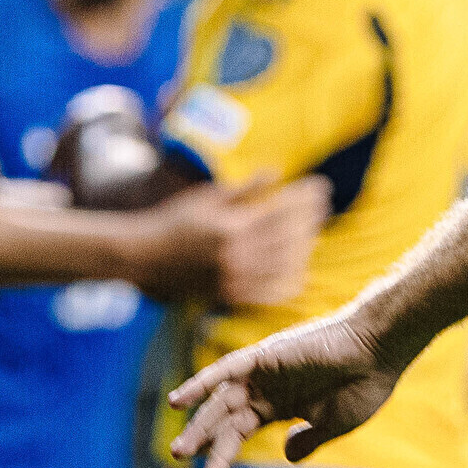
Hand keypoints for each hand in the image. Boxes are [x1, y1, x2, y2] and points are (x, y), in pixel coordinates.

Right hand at [130, 173, 326, 305]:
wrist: (144, 257)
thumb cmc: (175, 220)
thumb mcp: (208, 197)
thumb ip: (245, 189)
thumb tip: (277, 171)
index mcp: (231, 229)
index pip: (281, 212)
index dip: (305, 198)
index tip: (319, 185)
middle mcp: (236, 257)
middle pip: (288, 238)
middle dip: (310, 218)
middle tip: (323, 204)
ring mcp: (234, 279)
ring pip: (284, 266)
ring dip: (304, 247)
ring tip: (314, 231)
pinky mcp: (230, 296)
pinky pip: (269, 293)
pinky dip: (289, 280)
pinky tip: (300, 269)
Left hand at [168, 309, 398, 467]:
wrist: (381, 352)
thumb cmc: (365, 385)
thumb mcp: (333, 423)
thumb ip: (308, 439)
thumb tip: (287, 458)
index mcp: (280, 405)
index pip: (240, 434)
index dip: (221, 458)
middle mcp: (266, 387)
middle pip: (226, 420)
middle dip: (204, 443)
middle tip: (181, 464)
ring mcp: (264, 371)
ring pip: (222, 400)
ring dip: (199, 423)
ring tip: (179, 452)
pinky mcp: (265, 354)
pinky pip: (227, 369)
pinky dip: (202, 383)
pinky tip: (179, 402)